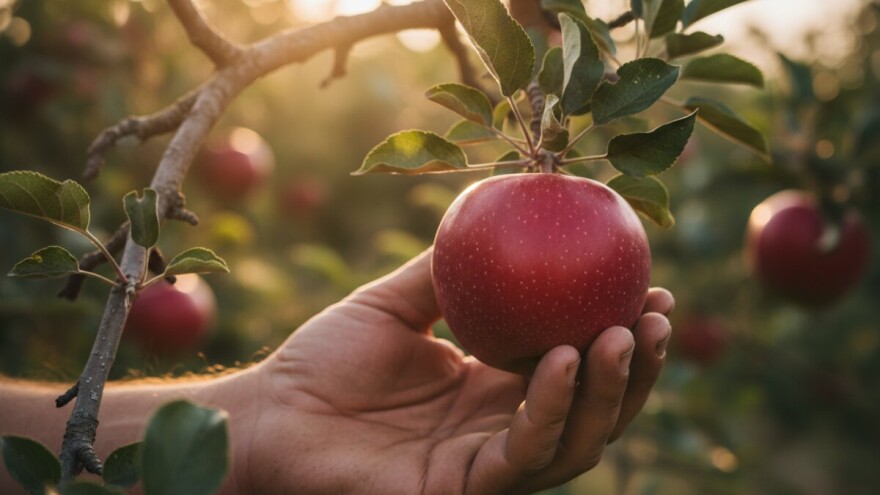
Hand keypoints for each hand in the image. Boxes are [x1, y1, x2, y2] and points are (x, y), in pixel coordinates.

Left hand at [240, 249, 672, 494]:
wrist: (272, 415)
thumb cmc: (323, 360)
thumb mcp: (396, 301)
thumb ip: (446, 270)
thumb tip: (496, 216)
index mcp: (492, 389)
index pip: (575, 365)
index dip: (618, 331)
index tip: (648, 283)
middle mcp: (499, 430)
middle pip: (592, 408)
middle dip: (635, 367)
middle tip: (656, 313)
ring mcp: (486, 466)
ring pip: (575, 439)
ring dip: (608, 389)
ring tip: (625, 332)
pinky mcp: (463, 490)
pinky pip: (523, 453)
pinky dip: (552, 407)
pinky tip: (564, 357)